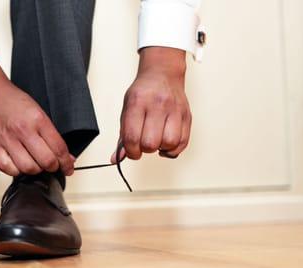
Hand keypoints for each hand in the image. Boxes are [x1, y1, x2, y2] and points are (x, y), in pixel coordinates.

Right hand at [0, 57, 74, 176]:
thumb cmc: (13, 101)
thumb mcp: (38, 111)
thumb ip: (51, 134)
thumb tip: (64, 155)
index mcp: (37, 119)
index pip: (58, 148)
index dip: (66, 163)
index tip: (68, 167)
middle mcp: (22, 130)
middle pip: (45, 161)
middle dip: (53, 167)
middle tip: (53, 165)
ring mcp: (7, 140)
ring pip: (27, 168)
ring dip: (35, 170)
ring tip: (36, 164)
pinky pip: (8, 169)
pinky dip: (16, 171)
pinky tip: (19, 164)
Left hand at [113, 47, 191, 163]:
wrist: (162, 74)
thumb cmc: (143, 93)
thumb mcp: (127, 109)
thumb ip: (123, 135)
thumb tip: (115, 158)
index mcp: (137, 103)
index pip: (132, 137)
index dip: (130, 151)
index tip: (132, 151)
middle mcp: (158, 105)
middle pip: (151, 143)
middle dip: (145, 150)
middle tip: (143, 144)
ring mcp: (175, 110)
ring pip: (170, 143)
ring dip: (161, 148)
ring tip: (156, 141)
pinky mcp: (187, 115)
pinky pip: (183, 142)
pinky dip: (173, 148)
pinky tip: (166, 142)